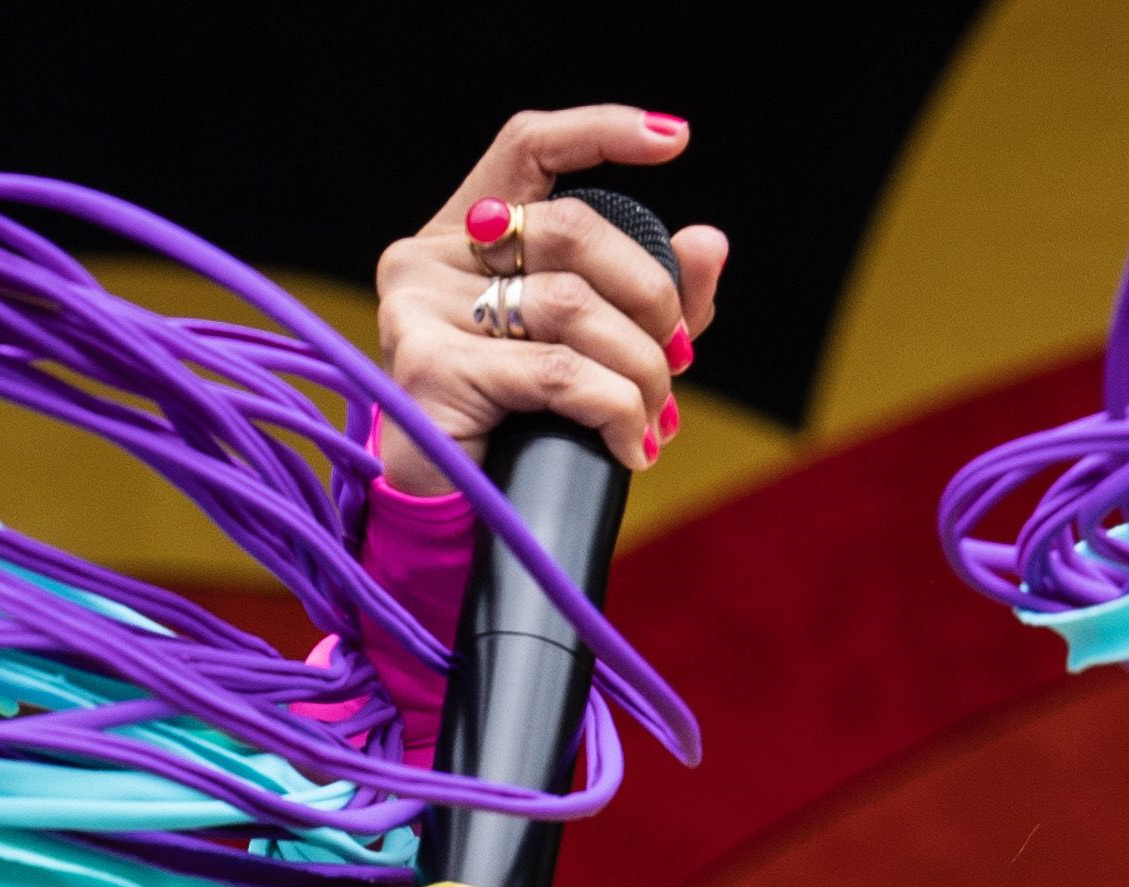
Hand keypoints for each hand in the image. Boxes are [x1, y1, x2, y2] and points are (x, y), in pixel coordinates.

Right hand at [367, 106, 731, 484]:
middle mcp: (427, 256)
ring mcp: (419, 308)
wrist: (453, 514)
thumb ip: (652, 295)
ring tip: (652, 417)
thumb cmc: (518, 425)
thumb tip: (709, 242)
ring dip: (640, 368)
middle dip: (651, 299)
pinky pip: (558, 371)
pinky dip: (615, 409)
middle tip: (676, 360)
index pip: (530, 146)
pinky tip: (630, 445)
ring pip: (574, 306)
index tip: (673, 140)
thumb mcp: (596, 348)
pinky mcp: (428, 367)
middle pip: (575, 231)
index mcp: (463, 234)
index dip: (602, 131)